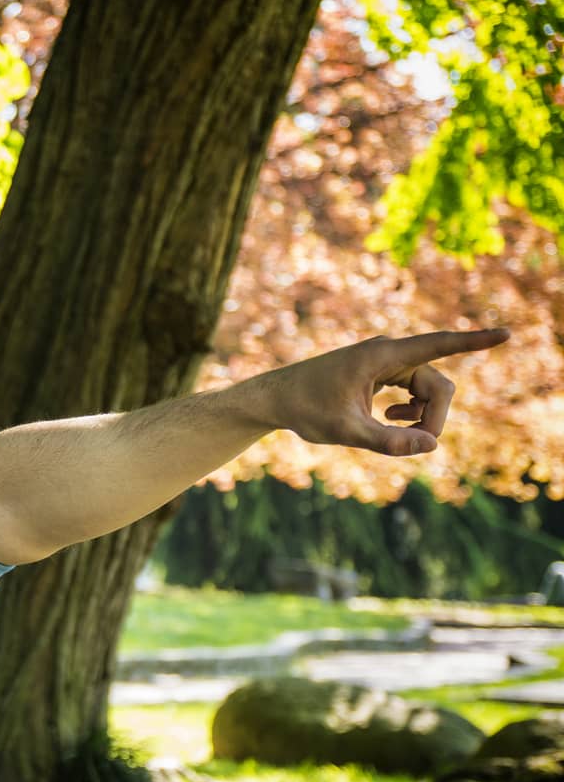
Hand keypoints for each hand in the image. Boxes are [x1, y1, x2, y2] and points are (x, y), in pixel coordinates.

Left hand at [260, 328, 509, 455]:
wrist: (274, 398)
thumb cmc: (305, 410)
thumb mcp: (346, 431)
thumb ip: (389, 442)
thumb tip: (433, 446)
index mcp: (381, 357)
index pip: (438, 346)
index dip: (473, 342)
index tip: (506, 334)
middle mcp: (387, 353)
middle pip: (437, 384)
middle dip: (434, 416)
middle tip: (416, 445)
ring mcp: (385, 362)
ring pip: (427, 389)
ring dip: (420, 415)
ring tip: (390, 428)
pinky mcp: (380, 372)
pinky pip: (414, 390)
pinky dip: (410, 410)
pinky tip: (387, 419)